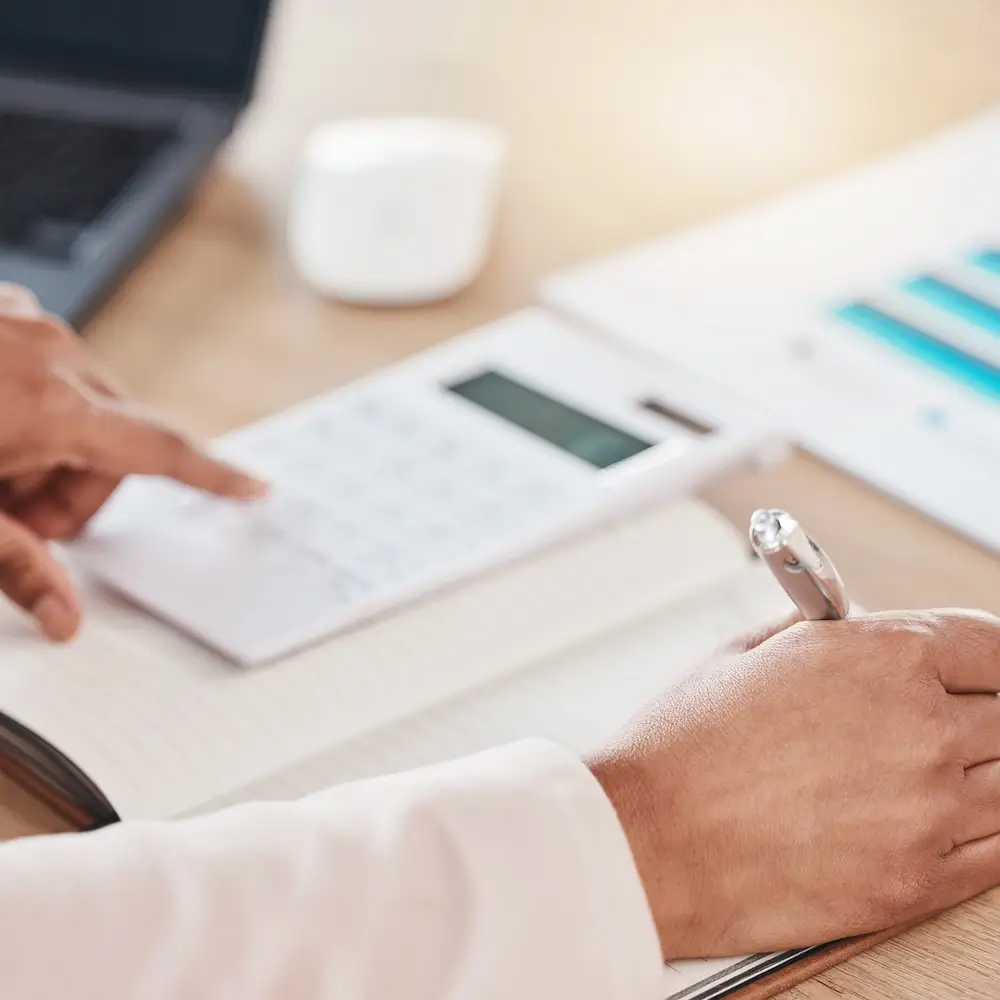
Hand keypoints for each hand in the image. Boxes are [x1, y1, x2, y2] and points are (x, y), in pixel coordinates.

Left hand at [0, 284, 265, 640]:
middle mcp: (52, 352)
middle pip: (118, 439)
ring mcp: (22, 323)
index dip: (213, 478)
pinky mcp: (0, 314)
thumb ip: (16, 568)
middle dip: (78, 490)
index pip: (162, 452)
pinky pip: (46, 372)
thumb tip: (63, 616)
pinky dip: (26, 410)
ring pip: (82, 407)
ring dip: (47, 451)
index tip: (254, 489)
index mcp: (55, 402)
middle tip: (18, 519)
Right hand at [588, 610, 999, 958]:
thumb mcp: (746, 653)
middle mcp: (920, 730)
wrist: (651, 835)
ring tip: (932, 775)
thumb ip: (819, 632)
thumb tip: (850, 629)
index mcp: (881, 658)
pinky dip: (987, 836)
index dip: (990, 659)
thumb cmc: (684, 746)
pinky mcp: (915, 884)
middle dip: (982, 714)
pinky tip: (951, 822)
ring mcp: (926, 812)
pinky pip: (999, 857)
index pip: (992, 647)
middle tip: (951, 725)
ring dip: (984, 776)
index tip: (985, 673)